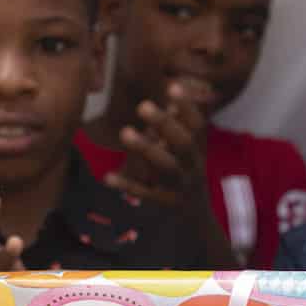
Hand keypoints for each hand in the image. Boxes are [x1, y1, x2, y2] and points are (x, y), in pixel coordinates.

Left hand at [105, 80, 211, 208]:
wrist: (196, 220)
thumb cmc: (186, 174)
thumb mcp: (188, 149)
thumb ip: (179, 121)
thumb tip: (174, 85)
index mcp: (198, 150)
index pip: (197, 125)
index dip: (187, 106)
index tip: (172, 86)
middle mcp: (193, 166)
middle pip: (183, 143)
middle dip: (164, 124)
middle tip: (142, 105)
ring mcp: (181, 186)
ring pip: (166, 168)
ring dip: (146, 149)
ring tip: (124, 132)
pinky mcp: (166, 204)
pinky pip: (146, 194)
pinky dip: (127, 185)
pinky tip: (107, 177)